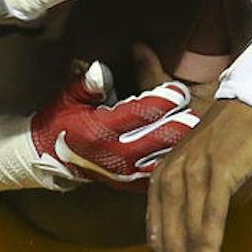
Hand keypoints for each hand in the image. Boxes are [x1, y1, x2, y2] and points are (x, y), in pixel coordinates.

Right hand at [32, 62, 198, 189]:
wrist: (48, 157)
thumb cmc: (62, 120)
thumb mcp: (70, 96)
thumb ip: (89, 83)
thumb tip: (101, 68)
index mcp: (101, 129)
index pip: (138, 113)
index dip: (161, 101)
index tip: (179, 91)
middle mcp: (115, 153)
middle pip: (158, 137)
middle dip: (180, 124)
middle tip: (200, 111)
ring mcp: (124, 171)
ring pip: (163, 157)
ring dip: (183, 144)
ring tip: (203, 130)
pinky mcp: (129, 183)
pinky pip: (159, 173)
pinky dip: (174, 161)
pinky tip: (191, 151)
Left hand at [146, 98, 251, 251]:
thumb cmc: (236, 145)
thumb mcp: (211, 181)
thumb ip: (201, 212)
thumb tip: (203, 248)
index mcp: (161, 183)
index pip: (160, 240)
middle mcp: (168, 179)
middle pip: (170, 244)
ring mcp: (191, 173)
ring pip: (188, 235)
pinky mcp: (217, 170)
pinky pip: (210, 215)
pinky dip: (208, 245)